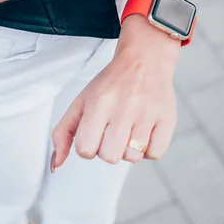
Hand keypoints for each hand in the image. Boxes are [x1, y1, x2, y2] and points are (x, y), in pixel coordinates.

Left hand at [51, 15, 178, 169]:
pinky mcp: (168, 119)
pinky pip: (154, 154)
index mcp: (99, 102)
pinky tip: (144, 132)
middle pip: (110, 157)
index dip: (88, 147)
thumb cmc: (110, 85)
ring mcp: (148, 114)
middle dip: (108, 150)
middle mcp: (124, 107)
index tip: (94, 133)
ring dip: (128, 149)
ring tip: (129, 129)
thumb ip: (63, 133)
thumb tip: (56, 163)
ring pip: (132, 158)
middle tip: (112, 132)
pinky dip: (148, 149)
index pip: (85, 149)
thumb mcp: (80, 102)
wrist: (144, 60)